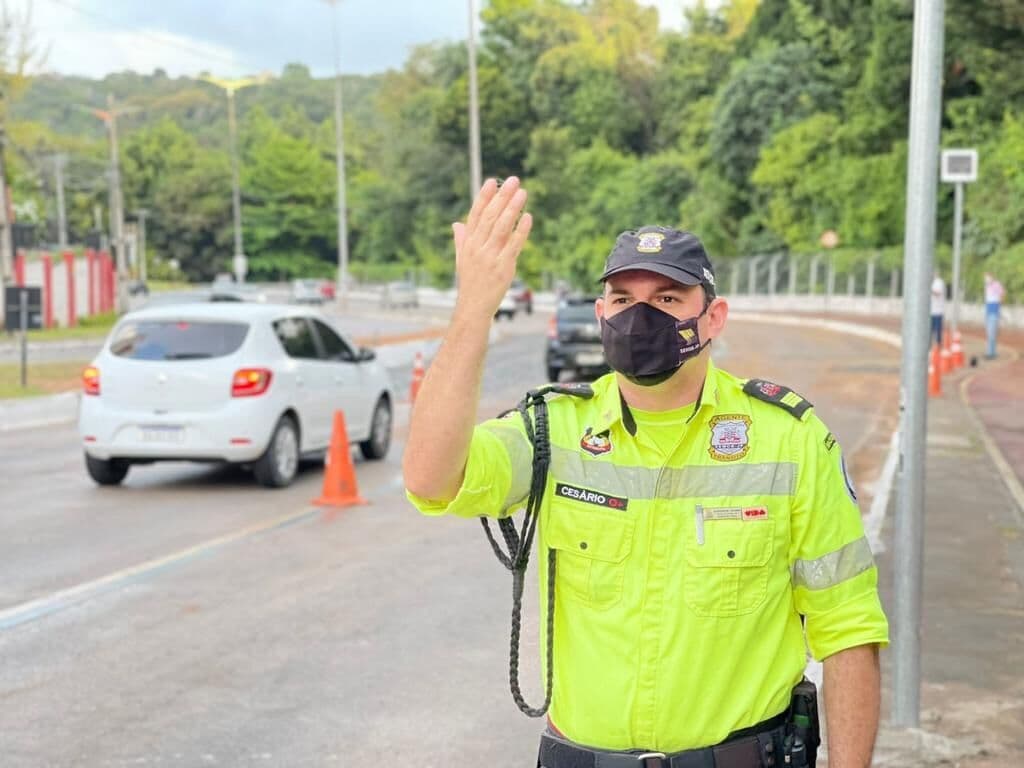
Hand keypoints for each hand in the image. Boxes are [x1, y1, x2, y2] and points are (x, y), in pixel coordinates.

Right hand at [451, 177, 532, 318]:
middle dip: (502, 197)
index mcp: (468, 244)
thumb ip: (461, 240)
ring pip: (501, 228)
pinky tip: (528, 217)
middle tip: (513, 180)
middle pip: (490, 217)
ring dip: (512, 208)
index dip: (483, 198)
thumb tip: (456, 224)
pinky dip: (521, 231)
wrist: (473, 307)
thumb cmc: (470, 283)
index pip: (475, 215)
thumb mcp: (462, 259)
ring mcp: (490, 257)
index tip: (492, 181)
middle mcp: (478, 248)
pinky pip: (514, 245)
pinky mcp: (504, 267)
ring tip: (522, 192)